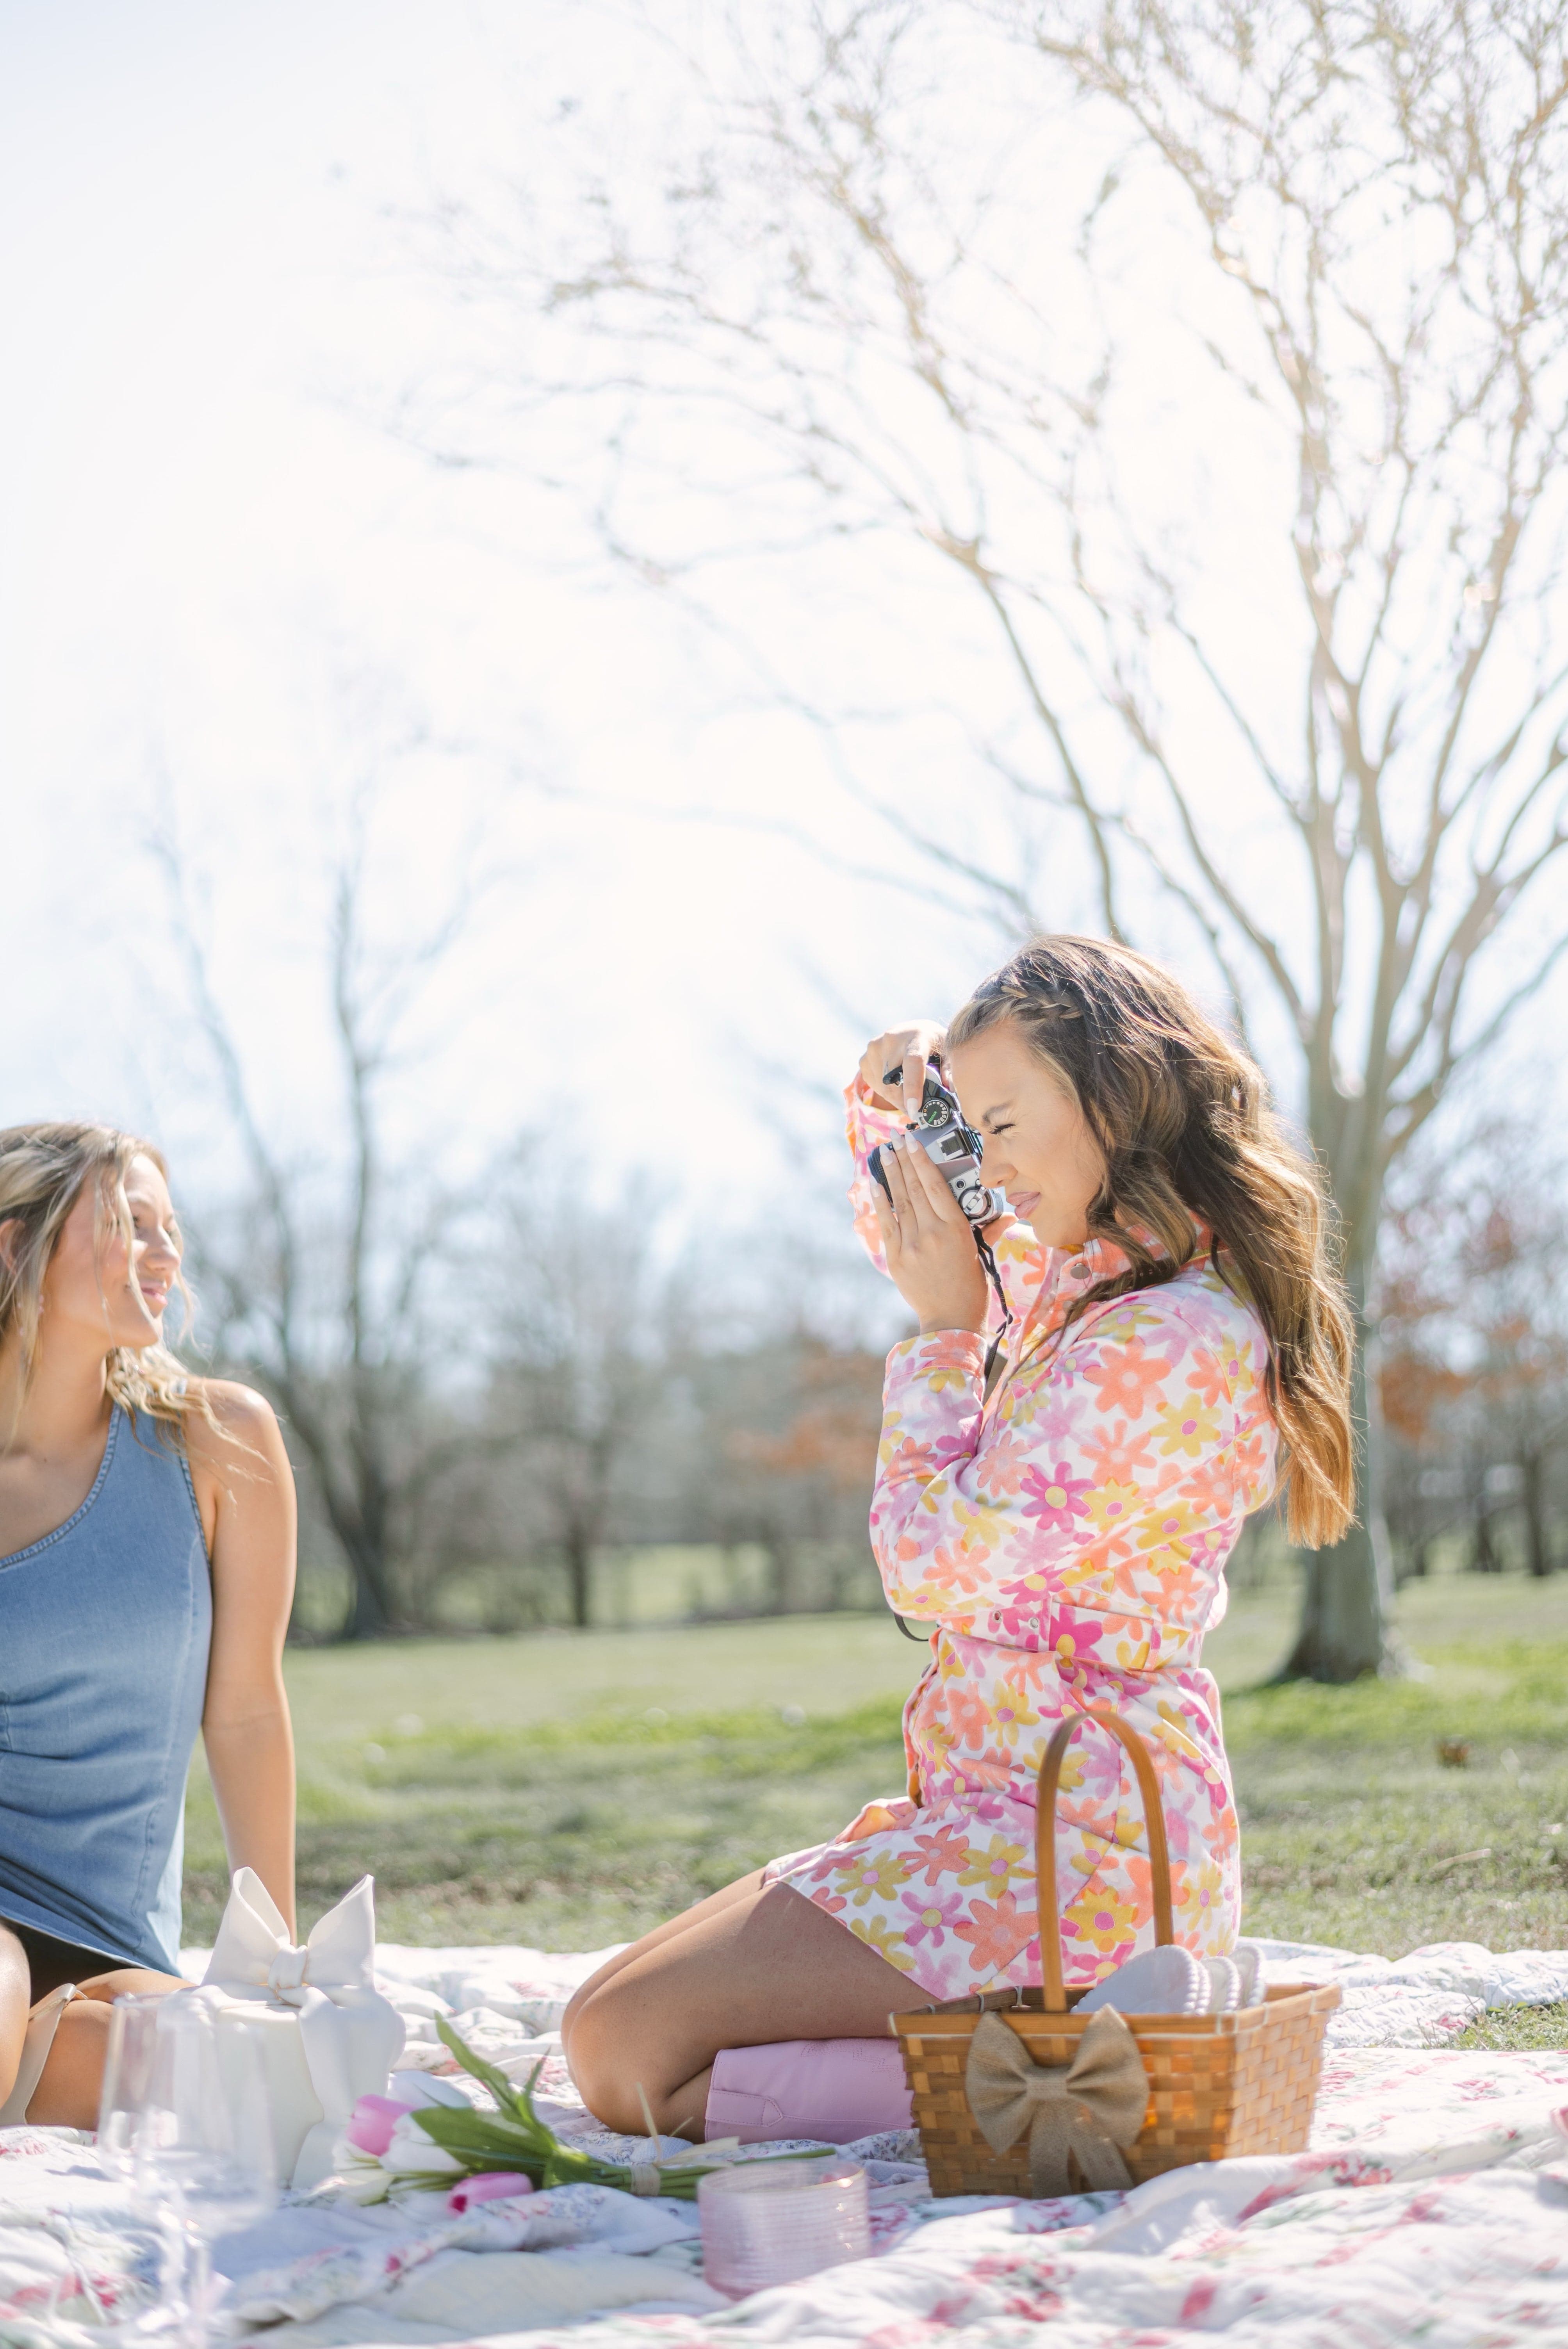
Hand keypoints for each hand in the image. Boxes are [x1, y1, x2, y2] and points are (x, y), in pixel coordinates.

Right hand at [858, 1020, 947, 1122]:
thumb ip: (949, 1068)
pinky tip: (895, 1083)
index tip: (915, 1108)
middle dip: (904, 1102)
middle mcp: (892, 1039)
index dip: (913, 1087)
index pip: (912, 1062)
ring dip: (895, 1098)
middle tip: (916, 1110)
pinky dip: (884, 1091)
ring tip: (907, 1095)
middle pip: (894, 1081)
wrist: (912, 1031)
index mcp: (917, 1036)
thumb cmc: (933, 1044)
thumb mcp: (947, 1051)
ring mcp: (875, 1048)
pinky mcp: (865, 1058)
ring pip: (882, 1087)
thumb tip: (949, 1088)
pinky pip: (873, 1085)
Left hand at [872, 1131, 988, 1335]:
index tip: (913, 1141)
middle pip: (914, 1189)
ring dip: (891, 1175)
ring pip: (899, 1202)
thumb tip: (1008, 1217)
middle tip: (895, 1138)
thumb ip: (990, 1231)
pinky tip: (875, 1184)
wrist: (950, 1322)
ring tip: (884, 1153)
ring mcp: (911, 1246)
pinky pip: (886, 1223)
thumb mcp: (982, 1256)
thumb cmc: (972, 1289)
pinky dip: (880, 1202)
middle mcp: (931, 1234)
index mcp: (956, 1230)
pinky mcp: (896, 1258)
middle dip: (903, 1160)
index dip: (923, 1160)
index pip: (935, 1186)